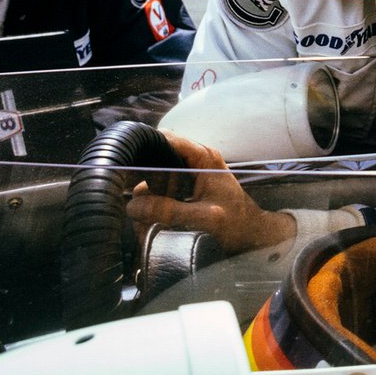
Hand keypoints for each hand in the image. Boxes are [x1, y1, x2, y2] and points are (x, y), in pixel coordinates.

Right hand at [126, 130, 294, 254]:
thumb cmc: (237, 223)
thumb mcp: (205, 217)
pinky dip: (151, 206)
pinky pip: (157, 193)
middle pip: (154, 159)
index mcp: (202, 157)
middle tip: (135, 201)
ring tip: (144, 218)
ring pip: (152, 179)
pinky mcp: (182, 191)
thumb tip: (134, 206)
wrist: (251, 235)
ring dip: (144, 198)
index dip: (144, 147)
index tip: (125, 163)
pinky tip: (150, 222)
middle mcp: (193, 161)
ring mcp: (186, 176)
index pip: (166, 139)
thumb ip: (170, 210)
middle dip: (140, 180)